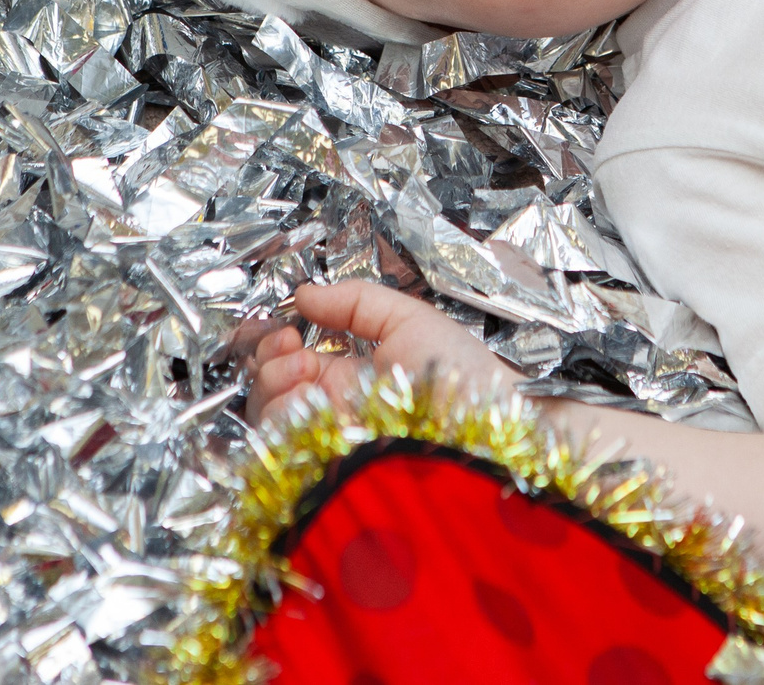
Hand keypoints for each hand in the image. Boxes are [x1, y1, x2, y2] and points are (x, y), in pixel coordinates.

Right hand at [239, 281, 518, 427]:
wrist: (494, 425)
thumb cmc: (465, 374)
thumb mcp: (411, 319)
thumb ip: (356, 300)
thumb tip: (305, 293)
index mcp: (350, 376)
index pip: (291, 363)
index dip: (279, 343)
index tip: (291, 328)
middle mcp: (335, 412)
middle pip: (270, 391)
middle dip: (271, 363)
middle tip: (295, 349)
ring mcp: (330, 443)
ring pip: (268, 420)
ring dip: (274, 387)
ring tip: (304, 373)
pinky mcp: (329, 471)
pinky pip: (281, 450)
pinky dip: (282, 418)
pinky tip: (309, 400)